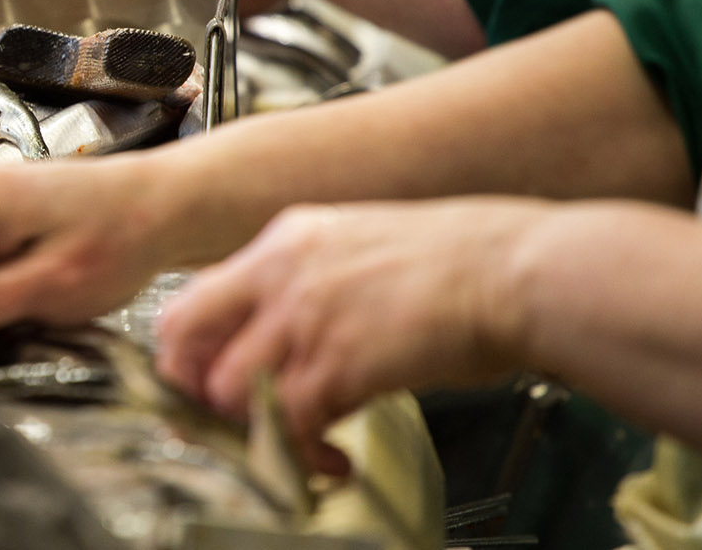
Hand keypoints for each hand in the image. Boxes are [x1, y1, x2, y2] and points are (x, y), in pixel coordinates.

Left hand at [156, 200, 543, 470]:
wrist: (515, 269)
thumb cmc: (461, 262)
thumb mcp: (361, 246)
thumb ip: (311, 283)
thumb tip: (285, 335)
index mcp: (286, 240)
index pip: (195, 297)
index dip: (192, 352)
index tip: (209, 384)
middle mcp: (282, 272)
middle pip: (185, 341)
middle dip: (198, 394)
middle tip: (234, 425)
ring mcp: (306, 316)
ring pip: (228, 391)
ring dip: (256, 432)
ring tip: (298, 447)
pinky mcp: (340, 363)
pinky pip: (289, 425)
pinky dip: (305, 457)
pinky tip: (336, 462)